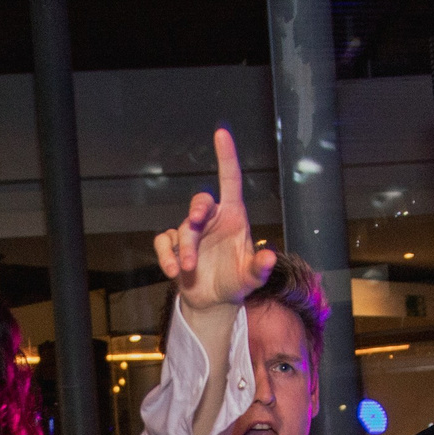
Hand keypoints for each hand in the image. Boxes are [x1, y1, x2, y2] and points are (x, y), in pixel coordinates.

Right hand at [152, 128, 275, 315]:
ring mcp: (191, 232)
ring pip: (182, 229)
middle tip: (196, 223)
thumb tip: (269, 257)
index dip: (226, 156)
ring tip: (189, 269)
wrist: (214, 301)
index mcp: (233, 217)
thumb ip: (260, 267)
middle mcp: (211, 219)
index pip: (230, 180)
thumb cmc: (236, 281)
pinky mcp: (174, 247)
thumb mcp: (251, 277)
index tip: (221, 133)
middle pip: (201, 202)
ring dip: (185, 248)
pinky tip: (173, 272)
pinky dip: (166, 256)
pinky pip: (164, 242)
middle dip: (197, 210)